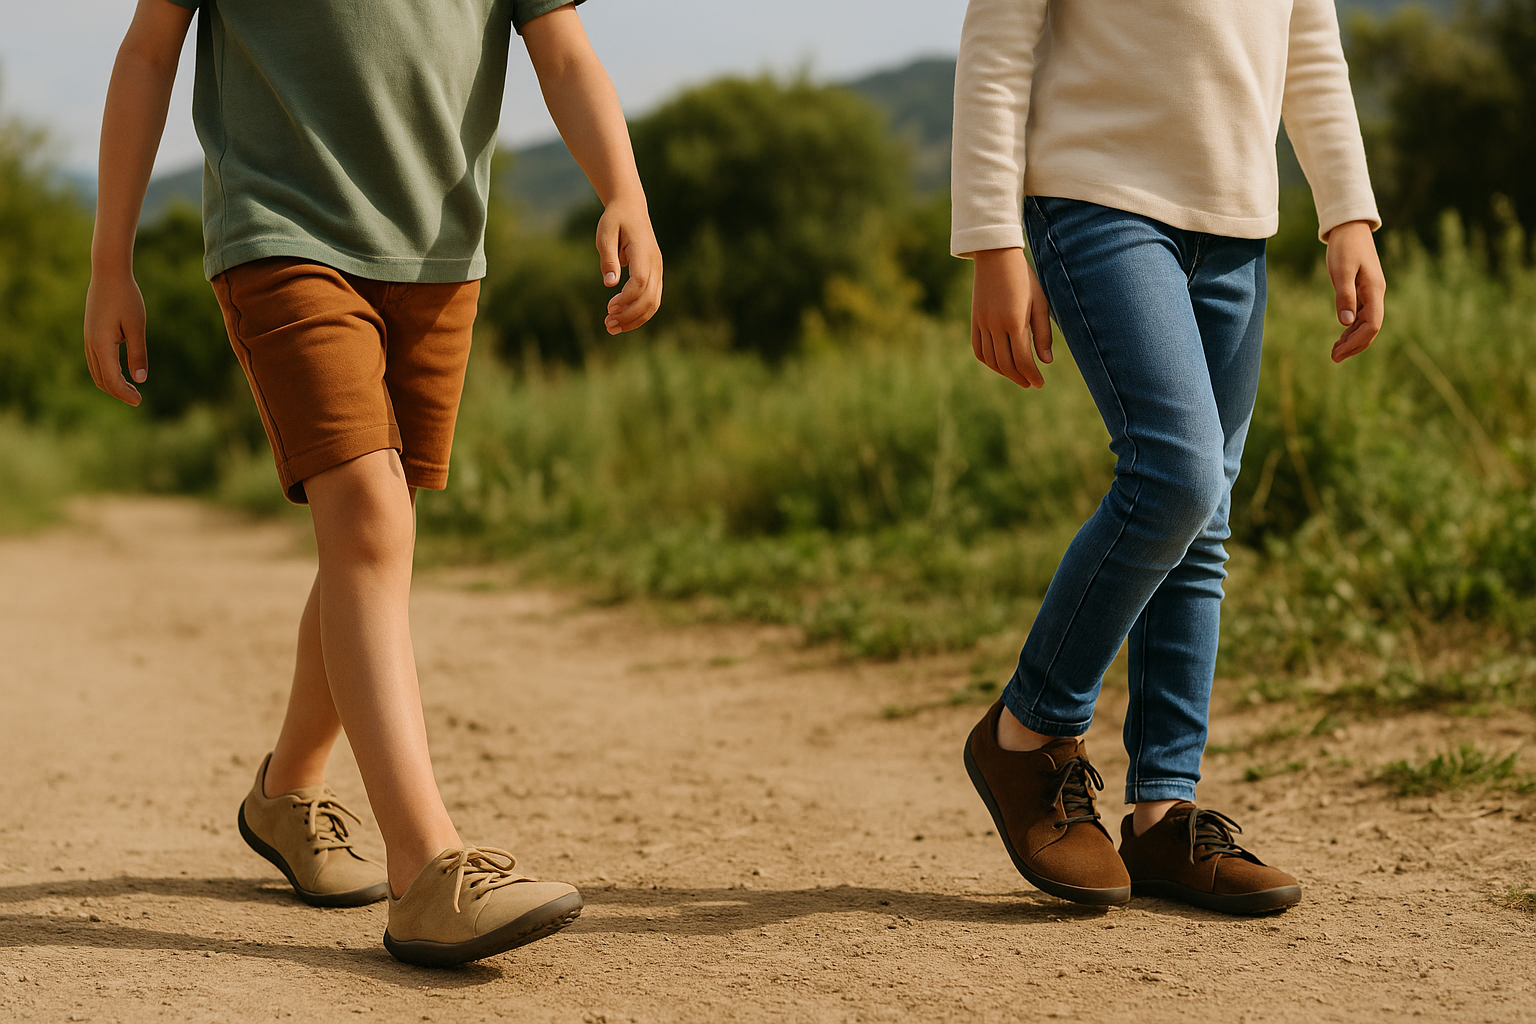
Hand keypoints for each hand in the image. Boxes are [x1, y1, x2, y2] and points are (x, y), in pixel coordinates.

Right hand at [83, 269, 148, 405]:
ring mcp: (88, 340)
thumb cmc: (127, 298)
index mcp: (101, 344)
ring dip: (112, 384)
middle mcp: (91, 344)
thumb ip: (138, 353)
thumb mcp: (137, 326)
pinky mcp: (90, 335)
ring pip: (96, 372)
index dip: (124, 393)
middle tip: (138, 399)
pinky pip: (96, 361)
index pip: (111, 379)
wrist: (108, 274)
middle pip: (101, 380)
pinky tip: (123, 373)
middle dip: (118, 392)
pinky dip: (108, 373)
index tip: (139, 402)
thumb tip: (140, 379)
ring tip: (132, 389)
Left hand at [595, 196, 662, 334]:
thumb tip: (610, 284)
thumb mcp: (605, 233)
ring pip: (653, 303)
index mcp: (643, 251)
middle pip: (649, 297)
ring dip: (635, 319)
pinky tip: (622, 320)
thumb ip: (608, 258)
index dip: (626, 298)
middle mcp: (655, 263)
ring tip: (612, 327)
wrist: (631, 208)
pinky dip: (639, 314)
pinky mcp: (655, 276)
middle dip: (629, 315)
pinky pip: (652, 300)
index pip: (640, 281)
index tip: (609, 307)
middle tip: (607, 324)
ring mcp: (658, 270)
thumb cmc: (615, 219)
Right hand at [971, 247, 1051, 388]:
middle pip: (1005, 363)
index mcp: (1014, 321)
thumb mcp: (1040, 303)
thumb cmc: (1024, 278)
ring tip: (1017, 375)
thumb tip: (1046, 361)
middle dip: (1019, 377)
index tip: (1040, 383)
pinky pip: (978, 349)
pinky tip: (1000, 363)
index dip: (1032, 375)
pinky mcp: (975, 320)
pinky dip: (988, 361)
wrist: (996, 256)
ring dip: (1004, 372)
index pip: (1022, 359)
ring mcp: (982, 323)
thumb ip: (1042, 334)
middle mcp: (995, 325)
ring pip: (990, 359)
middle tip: (1031, 383)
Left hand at [1324, 220, 1384, 362]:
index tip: (1338, 353)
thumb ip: (1344, 296)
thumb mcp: (1341, 270)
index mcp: (1374, 290)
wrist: (1350, 228)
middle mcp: (1376, 294)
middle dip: (1355, 345)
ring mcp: (1371, 293)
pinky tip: (1341, 337)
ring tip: (1335, 352)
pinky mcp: (1363, 291)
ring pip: (1366, 324)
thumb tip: (1347, 323)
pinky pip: (1361, 316)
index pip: (1372, 325)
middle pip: (1371, 328)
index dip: (1357, 341)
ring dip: (1353, 340)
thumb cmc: (1344, 247)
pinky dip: (1352, 329)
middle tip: (1334, 358)